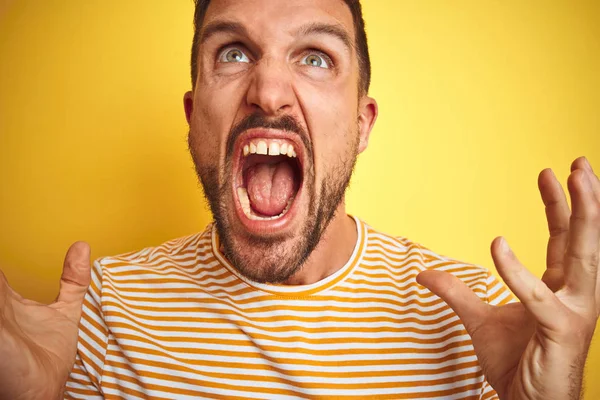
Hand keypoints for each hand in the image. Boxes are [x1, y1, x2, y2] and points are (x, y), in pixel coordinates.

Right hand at [0, 242, 90, 399]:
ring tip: (8, 296)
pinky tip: (5, 302)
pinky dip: (0, 293)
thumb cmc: (48, 357)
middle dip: (0, 278)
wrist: (41, 392)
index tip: (9, 227)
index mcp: (5, 300)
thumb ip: (73, 281)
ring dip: (0, 286)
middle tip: (6, 274)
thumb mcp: (64, 312)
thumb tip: (82, 246)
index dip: (3, 258)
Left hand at [417, 157, 599, 399]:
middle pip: (584, 240)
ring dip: (582, 218)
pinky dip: (516, 272)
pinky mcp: (560, 331)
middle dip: (585, 200)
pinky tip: (497, 244)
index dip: (560, 206)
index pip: (565, 239)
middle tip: (579, 162)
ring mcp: (573, 312)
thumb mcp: (478, 320)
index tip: (551, 174)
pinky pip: (538, 296)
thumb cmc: (515, 363)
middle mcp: (575, 295)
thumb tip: (424, 273)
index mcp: (562, 288)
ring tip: (575, 181)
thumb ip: (456, 293)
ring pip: (584, 257)